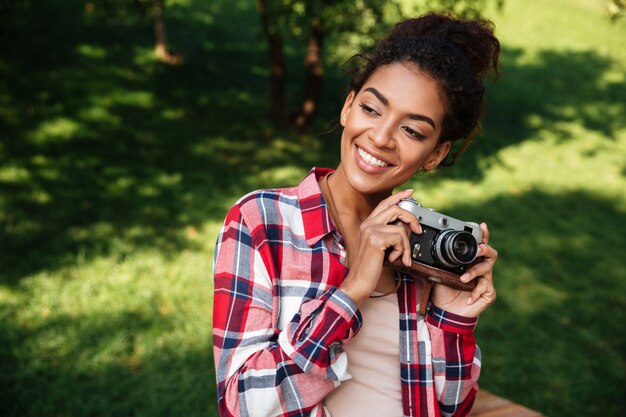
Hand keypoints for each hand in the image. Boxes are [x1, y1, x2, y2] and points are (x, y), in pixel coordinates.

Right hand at [339, 189, 420, 305]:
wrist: (359, 282)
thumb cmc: (369, 268)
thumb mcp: (380, 247)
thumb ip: (388, 234)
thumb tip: (406, 227)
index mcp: (367, 224)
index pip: (385, 203)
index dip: (398, 196)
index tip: (410, 193)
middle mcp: (368, 224)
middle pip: (395, 209)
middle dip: (411, 218)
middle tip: (417, 230)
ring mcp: (370, 230)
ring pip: (400, 227)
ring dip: (406, 245)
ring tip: (402, 256)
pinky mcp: (376, 239)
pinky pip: (399, 238)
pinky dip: (402, 250)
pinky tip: (394, 259)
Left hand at [430, 223, 496, 316]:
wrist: (446, 312)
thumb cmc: (444, 291)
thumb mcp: (439, 273)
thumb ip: (441, 262)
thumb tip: (433, 250)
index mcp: (470, 261)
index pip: (479, 245)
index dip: (483, 235)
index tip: (481, 226)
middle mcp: (480, 269)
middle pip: (491, 253)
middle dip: (485, 249)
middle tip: (477, 250)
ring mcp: (486, 281)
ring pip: (487, 269)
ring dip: (474, 272)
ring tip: (462, 279)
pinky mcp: (488, 293)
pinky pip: (485, 288)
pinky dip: (475, 292)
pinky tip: (468, 297)